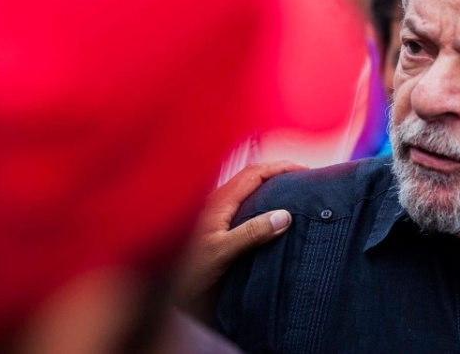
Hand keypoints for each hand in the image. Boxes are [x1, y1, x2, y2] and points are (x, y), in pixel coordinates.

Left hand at [177, 161, 306, 308]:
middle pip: (251, 177)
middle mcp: (216, 202)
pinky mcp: (213, 228)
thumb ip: (251, 233)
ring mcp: (214, 214)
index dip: (281, 167)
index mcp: (219, 200)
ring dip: (269, 185)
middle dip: (278, 172)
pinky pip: (242, 204)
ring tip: (291, 192)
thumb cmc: (184, 272)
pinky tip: (269, 215)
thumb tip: (285, 215)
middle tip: (303, 178)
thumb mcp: (220, 253)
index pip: (255, 172)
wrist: (155, 291)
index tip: (305, 169)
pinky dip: (261, 200)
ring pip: (246, 190)